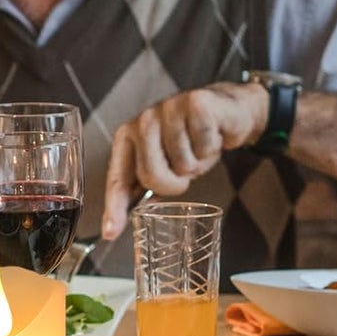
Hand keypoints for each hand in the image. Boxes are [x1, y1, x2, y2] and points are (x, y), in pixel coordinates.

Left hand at [100, 83, 268, 240]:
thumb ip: (144, 186)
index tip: (111, 232)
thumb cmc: (190, 141)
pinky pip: (204, 147)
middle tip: (184, 171)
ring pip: (183, 164)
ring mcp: (167, 109)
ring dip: (197, 164)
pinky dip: (213, 148)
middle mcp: (142, 121)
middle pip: (151, 177)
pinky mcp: (195, 103)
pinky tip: (212, 135)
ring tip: (198, 148)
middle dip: (174, 185)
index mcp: (127, 138)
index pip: (118, 179)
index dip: (114, 208)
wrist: (226, 111)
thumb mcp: (165, 164)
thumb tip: (121, 223)